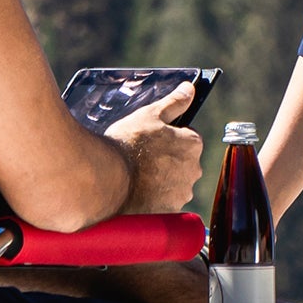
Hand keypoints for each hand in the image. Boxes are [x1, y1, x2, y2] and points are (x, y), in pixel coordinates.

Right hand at [105, 82, 203, 211]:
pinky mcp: (168, 212)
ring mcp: (181, 194)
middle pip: (183, 163)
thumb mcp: (150, 115)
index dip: (169, 137)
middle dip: (167, 160)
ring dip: (161, 181)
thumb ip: (174, 103)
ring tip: (137, 175)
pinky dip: (153, 198)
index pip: (188, 138)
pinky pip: (163, 203)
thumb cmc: (128, 144)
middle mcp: (194, 171)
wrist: (108, 180)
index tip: (152, 140)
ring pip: (174, 184)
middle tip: (142, 158)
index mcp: (193, 144)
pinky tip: (137, 191)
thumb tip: (190, 89)